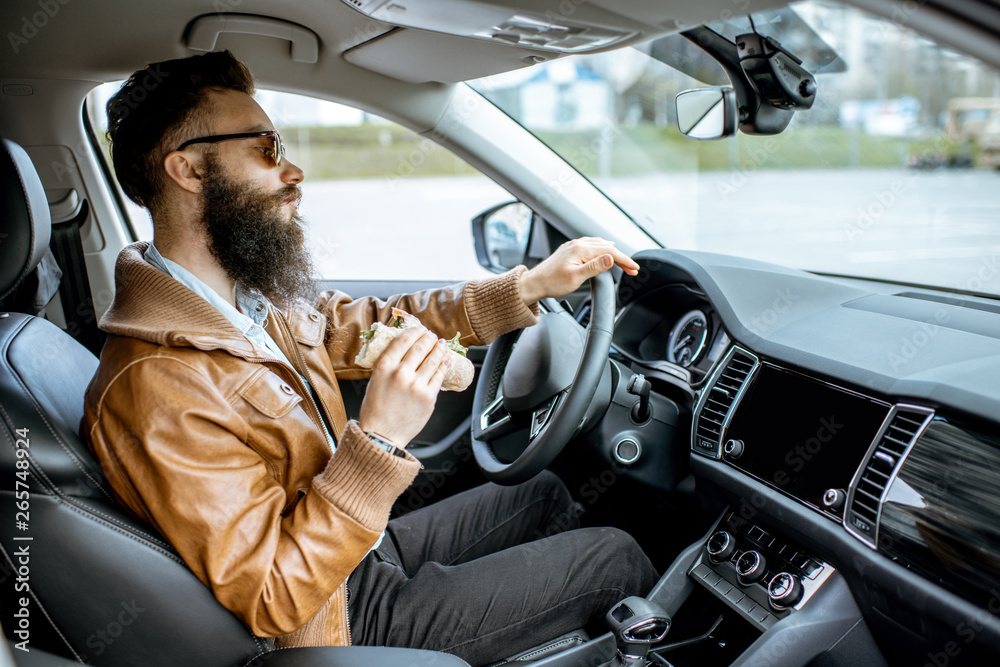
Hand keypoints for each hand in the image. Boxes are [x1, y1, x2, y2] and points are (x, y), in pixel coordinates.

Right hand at [358, 328, 449, 446]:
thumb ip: (388, 366)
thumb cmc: (375, 411)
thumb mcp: (374, 381)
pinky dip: (444, 366)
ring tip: (441, 344)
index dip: (415, 332)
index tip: (419, 330)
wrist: (382, 436)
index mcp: (385, 367)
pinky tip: (445, 361)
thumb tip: (402, 352)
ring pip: (433, 359)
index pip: (403, 340)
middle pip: (421, 347)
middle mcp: (401, 373)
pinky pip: (439, 376)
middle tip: (432, 335)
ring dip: (439, 349)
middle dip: (429, 338)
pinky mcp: (428, 397)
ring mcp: (416, 385)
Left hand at [519, 237, 639, 304]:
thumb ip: (594, 267)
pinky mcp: (570, 250)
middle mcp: (577, 244)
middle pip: (606, 247)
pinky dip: (602, 249)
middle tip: (632, 269)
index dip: (624, 260)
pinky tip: (603, 252)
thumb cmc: (551, 283)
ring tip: (623, 261)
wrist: (534, 283)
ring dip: (613, 252)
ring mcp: (573, 246)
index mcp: (580, 249)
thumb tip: (610, 258)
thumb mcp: (575, 278)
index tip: (634, 268)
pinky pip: (591, 245)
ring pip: (599, 245)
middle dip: (621, 257)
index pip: (609, 251)